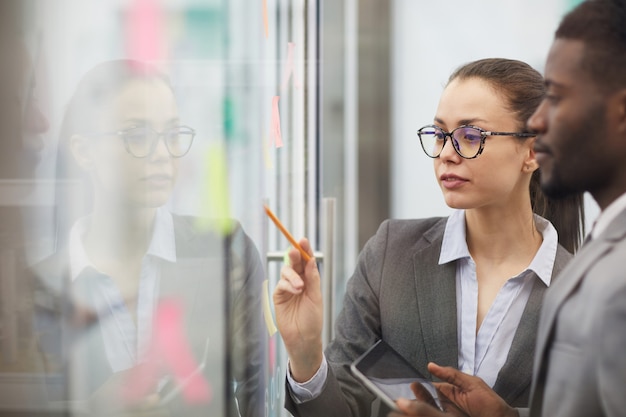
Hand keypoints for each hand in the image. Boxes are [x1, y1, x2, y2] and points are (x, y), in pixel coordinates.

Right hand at [273, 238, 323, 381]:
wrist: (303, 338)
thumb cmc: (312, 320)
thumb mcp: (316, 297)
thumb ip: (313, 278)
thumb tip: (311, 260)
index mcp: (309, 279)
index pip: (306, 261)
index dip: (304, 249)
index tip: (303, 240)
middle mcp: (298, 281)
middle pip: (294, 262)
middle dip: (295, 255)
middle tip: (295, 250)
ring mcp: (287, 288)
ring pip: (286, 271)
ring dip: (293, 275)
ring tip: (300, 287)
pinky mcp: (279, 295)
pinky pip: (281, 283)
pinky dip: (288, 284)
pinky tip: (295, 291)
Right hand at [389, 363, 517, 416]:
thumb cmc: (492, 405)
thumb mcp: (473, 384)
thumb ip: (452, 375)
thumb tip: (431, 366)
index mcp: (452, 393)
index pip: (431, 390)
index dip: (420, 388)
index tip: (411, 385)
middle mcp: (447, 406)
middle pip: (426, 402)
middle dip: (415, 399)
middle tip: (402, 397)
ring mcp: (447, 414)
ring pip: (428, 410)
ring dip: (416, 407)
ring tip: (404, 405)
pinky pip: (433, 415)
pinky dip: (422, 412)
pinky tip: (414, 410)